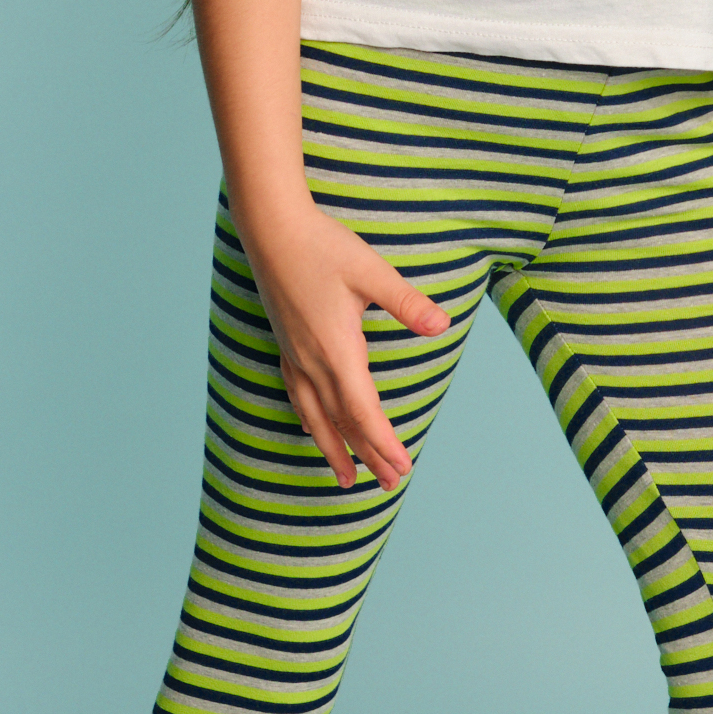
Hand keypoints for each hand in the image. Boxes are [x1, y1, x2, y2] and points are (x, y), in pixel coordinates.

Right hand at [237, 200, 449, 489]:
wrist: (271, 229)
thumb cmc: (323, 246)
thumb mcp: (371, 272)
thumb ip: (406, 302)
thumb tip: (441, 326)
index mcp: (337, 350)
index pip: (364, 411)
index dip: (384, 443)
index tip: (403, 467)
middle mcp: (313, 362)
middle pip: (343, 422)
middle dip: (368, 456)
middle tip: (390, 485)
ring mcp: (295, 356)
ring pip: (316, 416)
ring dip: (334, 449)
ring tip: (345, 480)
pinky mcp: (287, 345)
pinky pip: (299, 398)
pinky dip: (312, 421)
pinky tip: (314, 428)